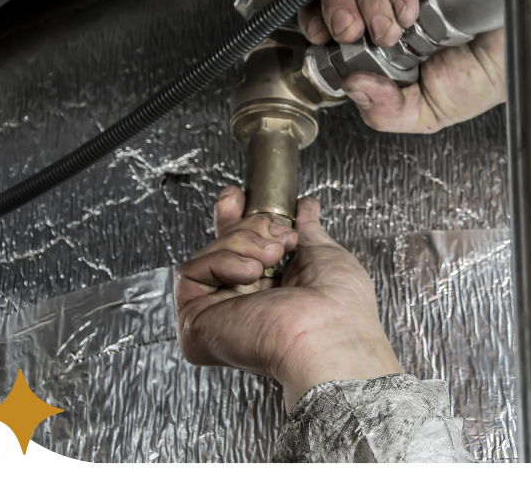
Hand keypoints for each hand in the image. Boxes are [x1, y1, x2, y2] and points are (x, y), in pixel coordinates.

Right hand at [175, 187, 401, 408]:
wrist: (330, 334)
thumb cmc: (340, 308)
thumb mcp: (323, 254)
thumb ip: (307, 230)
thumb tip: (306, 206)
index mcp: (270, 294)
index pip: (239, 250)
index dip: (236, 219)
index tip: (239, 196)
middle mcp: (241, 306)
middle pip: (221, 246)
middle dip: (247, 226)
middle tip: (276, 236)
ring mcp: (217, 315)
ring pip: (208, 254)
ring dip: (244, 243)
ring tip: (272, 258)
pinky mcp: (196, 323)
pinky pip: (191, 272)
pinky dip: (222, 261)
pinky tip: (250, 272)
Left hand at [298, 0, 506, 133]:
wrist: (527, 59)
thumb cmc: (484, 79)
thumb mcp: (427, 112)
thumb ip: (387, 111)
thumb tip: (353, 87)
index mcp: (380, 39)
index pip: (333, 15)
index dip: (318, 16)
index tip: (319, 33)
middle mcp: (390, 5)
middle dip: (337, 6)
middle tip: (350, 31)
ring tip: (391, 30)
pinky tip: (411, 8)